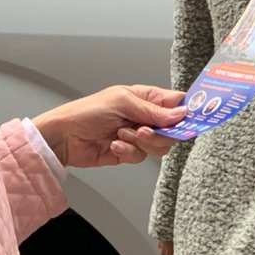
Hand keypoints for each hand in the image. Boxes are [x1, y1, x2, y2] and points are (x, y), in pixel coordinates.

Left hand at [32, 85, 185, 167]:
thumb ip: (152, 110)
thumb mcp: (121, 102)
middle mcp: (144, 116)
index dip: (185, 112)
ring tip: (122, 135)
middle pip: (172, 129)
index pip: (175, 103)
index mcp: (145, 97)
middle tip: (142, 131)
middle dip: (159, 134)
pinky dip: (128, 152)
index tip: (190, 121)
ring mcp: (137, 135)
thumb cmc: (87, 111)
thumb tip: (179, 114)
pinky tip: (114, 145)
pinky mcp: (128, 152)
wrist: (64, 137)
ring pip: (158, 146)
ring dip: (141, 143)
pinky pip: (141, 157)